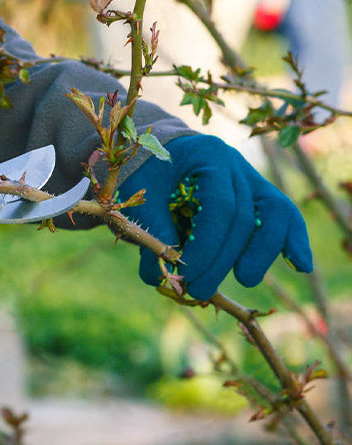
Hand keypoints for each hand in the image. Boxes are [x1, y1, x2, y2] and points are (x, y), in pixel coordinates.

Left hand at [119, 135, 312, 299]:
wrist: (162, 154)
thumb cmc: (148, 173)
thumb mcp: (142, 196)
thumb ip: (152, 232)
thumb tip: (160, 276)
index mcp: (207, 156)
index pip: (219, 206)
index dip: (207, 247)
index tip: (188, 275)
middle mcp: (235, 165)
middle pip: (244, 217)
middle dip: (223, 260)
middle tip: (200, 290)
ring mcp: (251, 179)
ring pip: (275, 213)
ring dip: (262, 252)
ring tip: (244, 279)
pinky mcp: (258, 196)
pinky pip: (284, 215)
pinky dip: (292, 240)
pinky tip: (301, 265)